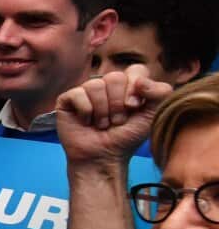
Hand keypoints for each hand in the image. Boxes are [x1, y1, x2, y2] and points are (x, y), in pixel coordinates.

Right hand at [56, 65, 172, 165]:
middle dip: (118, 103)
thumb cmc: (126, 138)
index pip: (135, 70)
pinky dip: (86, 111)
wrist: (103, 157)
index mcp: (128, 86)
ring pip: (96, 85)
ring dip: (102, 110)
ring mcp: (86, 92)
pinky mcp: (67, 100)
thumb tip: (142, 81)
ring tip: (102, 124)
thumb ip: (160, 93)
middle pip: (115, 77)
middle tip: (117, 121)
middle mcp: (107, 86)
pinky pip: (78, 94)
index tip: (134, 108)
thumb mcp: (151, 116)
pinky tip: (86, 122)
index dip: (135, 88)